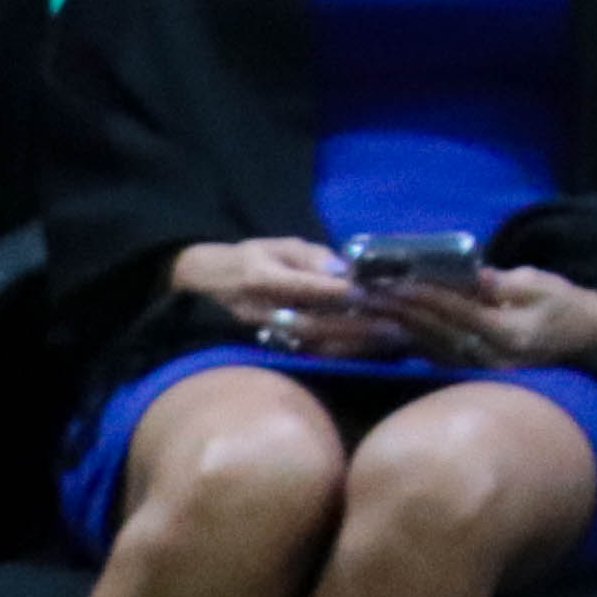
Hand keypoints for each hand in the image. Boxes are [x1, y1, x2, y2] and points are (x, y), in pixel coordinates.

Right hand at [172, 237, 400, 361]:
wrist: (207, 282)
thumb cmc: (248, 257)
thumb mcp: (277, 245)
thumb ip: (310, 256)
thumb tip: (342, 269)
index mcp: (259, 279)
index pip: (299, 287)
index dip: (332, 291)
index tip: (365, 290)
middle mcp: (260, 310)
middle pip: (309, 323)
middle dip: (351, 325)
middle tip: (389, 322)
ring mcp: (264, 331)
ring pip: (311, 342)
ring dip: (350, 341)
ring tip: (387, 337)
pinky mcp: (271, 342)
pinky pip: (308, 350)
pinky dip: (338, 350)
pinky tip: (368, 347)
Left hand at [379, 263, 596, 370]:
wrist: (587, 337)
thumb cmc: (566, 305)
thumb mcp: (542, 285)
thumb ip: (503, 283)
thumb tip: (471, 275)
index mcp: (511, 334)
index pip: (460, 312)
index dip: (428, 296)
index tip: (397, 281)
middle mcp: (491, 357)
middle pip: (437, 332)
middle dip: (401, 311)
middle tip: (368, 293)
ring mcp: (480, 367)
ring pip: (430, 347)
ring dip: (398, 327)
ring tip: (369, 309)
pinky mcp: (472, 369)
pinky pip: (435, 355)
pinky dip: (409, 341)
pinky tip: (387, 328)